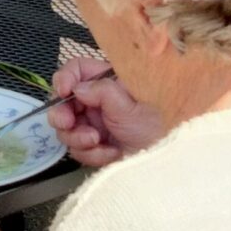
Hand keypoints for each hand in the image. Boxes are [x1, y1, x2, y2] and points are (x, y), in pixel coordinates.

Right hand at [47, 54, 164, 169]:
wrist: (167, 161)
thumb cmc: (158, 126)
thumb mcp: (129, 106)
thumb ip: (102, 92)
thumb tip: (77, 89)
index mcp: (108, 83)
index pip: (77, 70)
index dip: (64, 78)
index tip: (63, 93)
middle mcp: (98, 102)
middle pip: (63, 102)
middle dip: (63, 116)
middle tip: (68, 124)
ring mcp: (95, 124)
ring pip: (67, 130)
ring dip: (78, 138)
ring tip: (97, 142)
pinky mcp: (96, 147)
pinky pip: (78, 150)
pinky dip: (91, 154)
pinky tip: (110, 153)